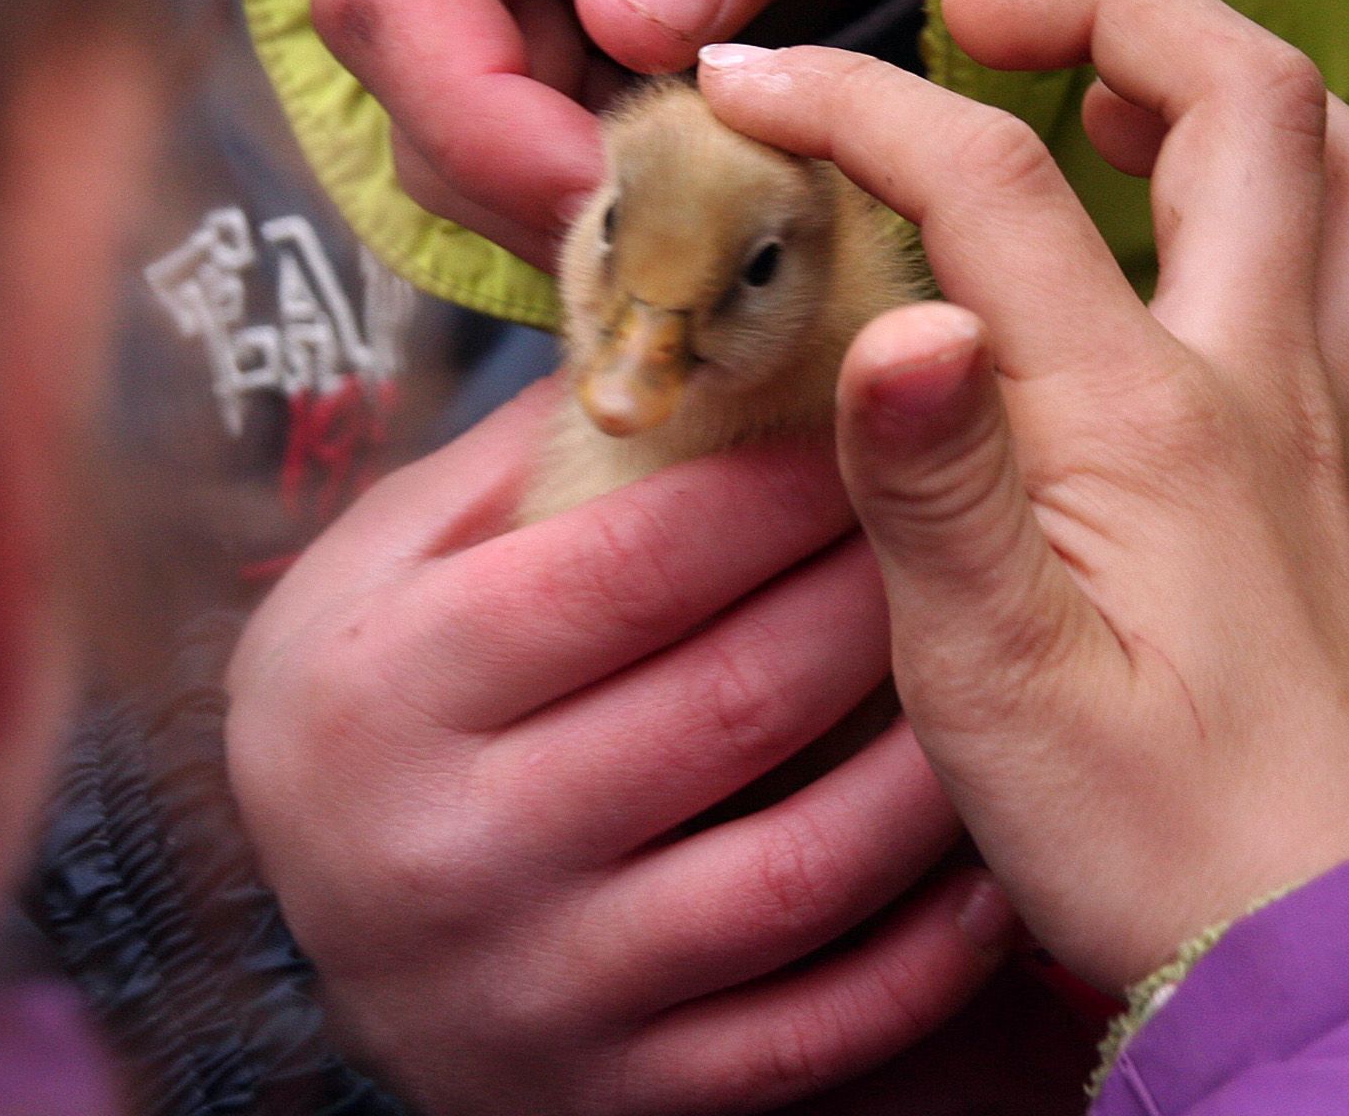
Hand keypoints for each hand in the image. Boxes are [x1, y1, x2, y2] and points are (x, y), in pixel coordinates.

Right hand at [224, 389, 1013, 1114]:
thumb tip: (683, 310)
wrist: (348, 957)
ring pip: (804, 867)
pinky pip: (820, 1025)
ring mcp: (544, 989)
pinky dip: (929, 943)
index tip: (881, 406)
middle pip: (736, 703)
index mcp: (379, 686)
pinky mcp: (628, 1094)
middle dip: (881, 592)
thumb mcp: (393, 566)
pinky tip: (988, 853)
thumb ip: (523, 454)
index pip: (630, 563)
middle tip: (975, 514)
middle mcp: (448, 850)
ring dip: (932, 761)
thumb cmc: (392, 706)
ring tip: (1001, 664)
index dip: (781, 485)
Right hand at [310, 0, 889, 269]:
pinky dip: (631, 195)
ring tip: (724, 228)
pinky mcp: (578, 28)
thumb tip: (639, 23)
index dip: (472, 116)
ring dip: (586, 205)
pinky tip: (725, 208)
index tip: (597, 191)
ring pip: (481, 139)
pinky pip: (562, 142)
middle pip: (420, 89)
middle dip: (530, 186)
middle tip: (684, 250)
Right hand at [697, 0, 1348, 991]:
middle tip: (990, 8)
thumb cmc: (1152, 848)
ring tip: (1144, 97)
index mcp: (1145, 421)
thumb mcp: (990, 687)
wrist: (1334, 971)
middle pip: (1247, 99)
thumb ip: (935, 487)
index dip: (855, 104)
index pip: (990, 183)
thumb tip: (899, 314)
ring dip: (1263, 95)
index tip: (748, 88)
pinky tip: (1308, 259)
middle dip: (1115, 1)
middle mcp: (1272, 394)